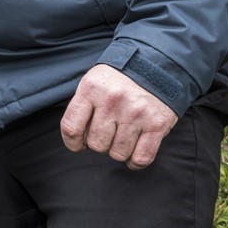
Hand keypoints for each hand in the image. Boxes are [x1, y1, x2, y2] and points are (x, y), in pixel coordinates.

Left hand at [60, 64, 178, 169]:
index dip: (72, 142)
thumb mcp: (93, 82)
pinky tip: (133, 152)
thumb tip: (77, 139)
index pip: (71, 127)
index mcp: (91, 89)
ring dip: (118, 151)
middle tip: (106, 134)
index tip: (78, 144)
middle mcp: (112, 101)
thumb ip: (82, 106)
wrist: (156, 65)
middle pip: (96, 144)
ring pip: (118, 153)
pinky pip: (141, 158)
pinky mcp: (156, 124)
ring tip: (121, 138)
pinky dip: (135, 162)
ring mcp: (136, 113)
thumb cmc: (118, 79)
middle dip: (99, 144)